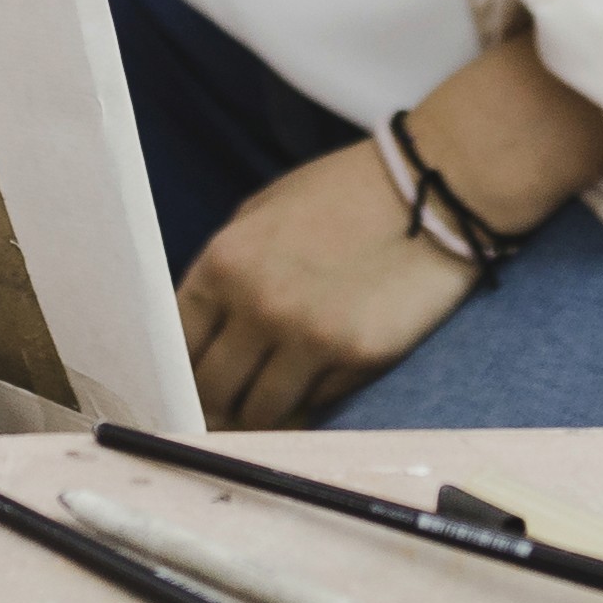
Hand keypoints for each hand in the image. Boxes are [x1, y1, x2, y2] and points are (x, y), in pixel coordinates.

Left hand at [180, 139, 485, 430]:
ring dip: (262, 413)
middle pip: (210, 391)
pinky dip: (311, 401)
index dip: (175, 372)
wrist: (430, 189)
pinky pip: (315, 405)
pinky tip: (319, 379)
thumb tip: (193, 336)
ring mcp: (309, 336)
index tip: (186, 384)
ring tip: (272, 400)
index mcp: (225, 262)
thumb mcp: (261, 214)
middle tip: (226, 405)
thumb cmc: (343, 195)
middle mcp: (259, 304)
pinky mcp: (356, 357)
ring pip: (259, 413)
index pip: (172, 345)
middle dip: (213, 403)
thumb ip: (223, 273)